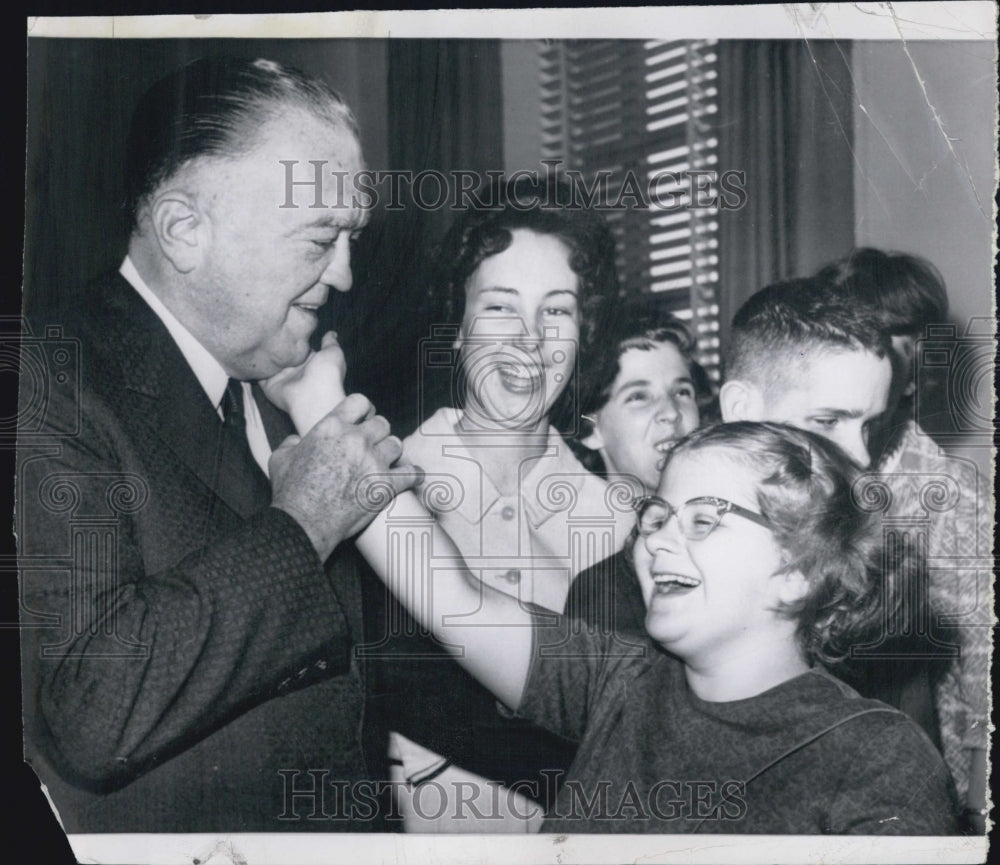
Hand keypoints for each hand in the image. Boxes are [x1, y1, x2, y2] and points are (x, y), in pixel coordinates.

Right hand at [259, 331, 345, 433]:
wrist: (313, 397)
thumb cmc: (327, 374)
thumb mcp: (333, 353)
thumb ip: (330, 342)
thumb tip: (331, 333)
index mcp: (312, 361)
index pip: (301, 346)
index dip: (295, 335)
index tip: (287, 322)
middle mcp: (296, 370)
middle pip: (284, 353)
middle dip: (277, 342)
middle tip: (268, 325)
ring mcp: (282, 377)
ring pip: (270, 362)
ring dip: (263, 352)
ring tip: (254, 334)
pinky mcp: (268, 385)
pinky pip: (258, 374)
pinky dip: (253, 366)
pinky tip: (248, 352)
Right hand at [269, 393, 421, 559]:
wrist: (303, 523)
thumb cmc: (290, 492)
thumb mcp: (280, 458)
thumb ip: (291, 442)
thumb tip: (296, 440)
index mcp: (332, 427)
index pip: (360, 402)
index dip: (364, 410)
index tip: (364, 418)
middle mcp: (356, 439)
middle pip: (382, 424)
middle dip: (378, 433)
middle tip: (373, 444)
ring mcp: (373, 461)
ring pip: (396, 444)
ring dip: (391, 452)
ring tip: (386, 460)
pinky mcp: (385, 485)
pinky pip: (410, 473)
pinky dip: (414, 475)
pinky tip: (414, 475)